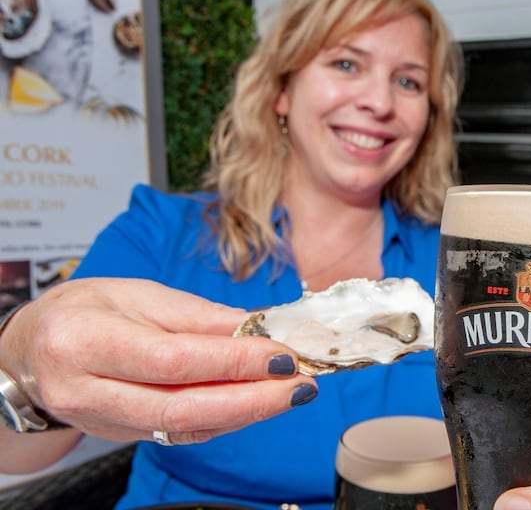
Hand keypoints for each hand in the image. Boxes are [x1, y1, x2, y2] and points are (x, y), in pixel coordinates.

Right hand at [0, 278, 315, 446]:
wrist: (32, 351)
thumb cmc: (84, 312)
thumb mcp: (137, 293)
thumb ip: (199, 316)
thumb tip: (258, 327)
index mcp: (84, 341)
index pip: (172, 360)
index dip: (233, 361)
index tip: (282, 354)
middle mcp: (86, 390)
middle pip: (181, 406)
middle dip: (251, 399)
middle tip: (300, 385)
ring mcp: (101, 421)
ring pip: (184, 427)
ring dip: (246, 413)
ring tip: (290, 393)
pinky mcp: (121, 436)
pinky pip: (180, 432)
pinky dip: (224, 419)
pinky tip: (256, 403)